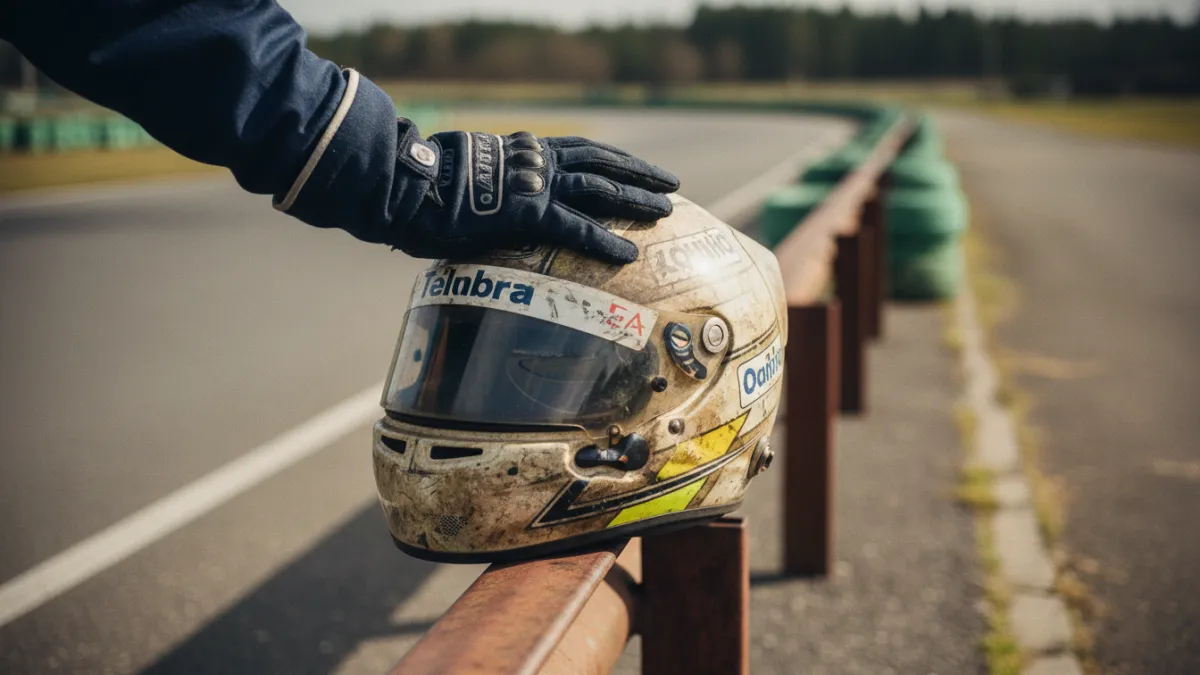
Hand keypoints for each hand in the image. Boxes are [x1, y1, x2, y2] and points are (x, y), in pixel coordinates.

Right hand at [403, 131, 678, 263]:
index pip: (579, 150)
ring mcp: (535, 185)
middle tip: (670, 184)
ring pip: (600, 189)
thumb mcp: (468, 179)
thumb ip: (489, 191)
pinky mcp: (529, 213)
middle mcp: (537, 162)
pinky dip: (605, 241)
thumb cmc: (425, 189)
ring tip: (666, 211)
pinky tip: (629, 253)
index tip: (635, 166)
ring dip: (636, 199)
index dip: (612, 158)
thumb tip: (488, 210)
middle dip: (638, 174)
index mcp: (524, 150)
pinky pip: (577, 229)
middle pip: (601, 163)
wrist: (407, 186)